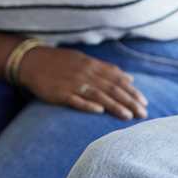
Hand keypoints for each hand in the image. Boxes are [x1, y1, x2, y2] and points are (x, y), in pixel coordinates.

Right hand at [18, 46, 148, 119]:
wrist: (32, 61)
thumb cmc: (62, 62)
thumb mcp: (87, 61)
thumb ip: (108, 70)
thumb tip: (130, 78)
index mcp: (94, 65)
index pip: (118, 80)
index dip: (132, 91)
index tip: (145, 102)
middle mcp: (86, 73)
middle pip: (112, 88)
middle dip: (129, 101)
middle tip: (143, 113)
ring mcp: (73, 83)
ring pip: (98, 95)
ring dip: (114, 106)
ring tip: (128, 116)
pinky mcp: (59, 93)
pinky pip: (75, 100)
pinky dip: (87, 105)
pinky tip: (98, 111)